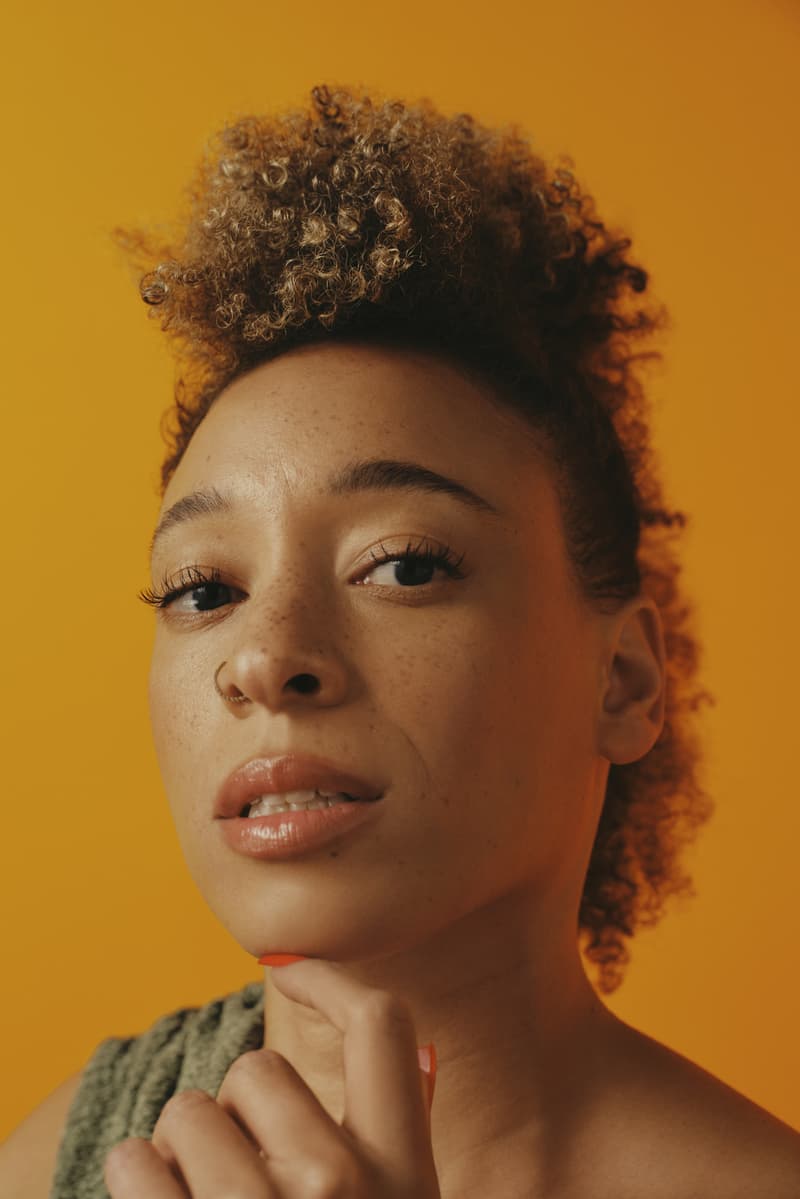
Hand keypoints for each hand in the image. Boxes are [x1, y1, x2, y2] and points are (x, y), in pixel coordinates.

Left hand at [103, 958, 440, 1196]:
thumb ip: (407, 1139)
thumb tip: (422, 1058)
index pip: (379, 1026)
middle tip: (241, 1174)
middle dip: (233, 1112)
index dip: (325, 979)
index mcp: (403, 1177)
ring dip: (179, 1153)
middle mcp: (339, 1187)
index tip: (283, 969)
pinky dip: (135, 1180)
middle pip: (256, 1069)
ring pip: (187, 1112)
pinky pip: (133, 1161)